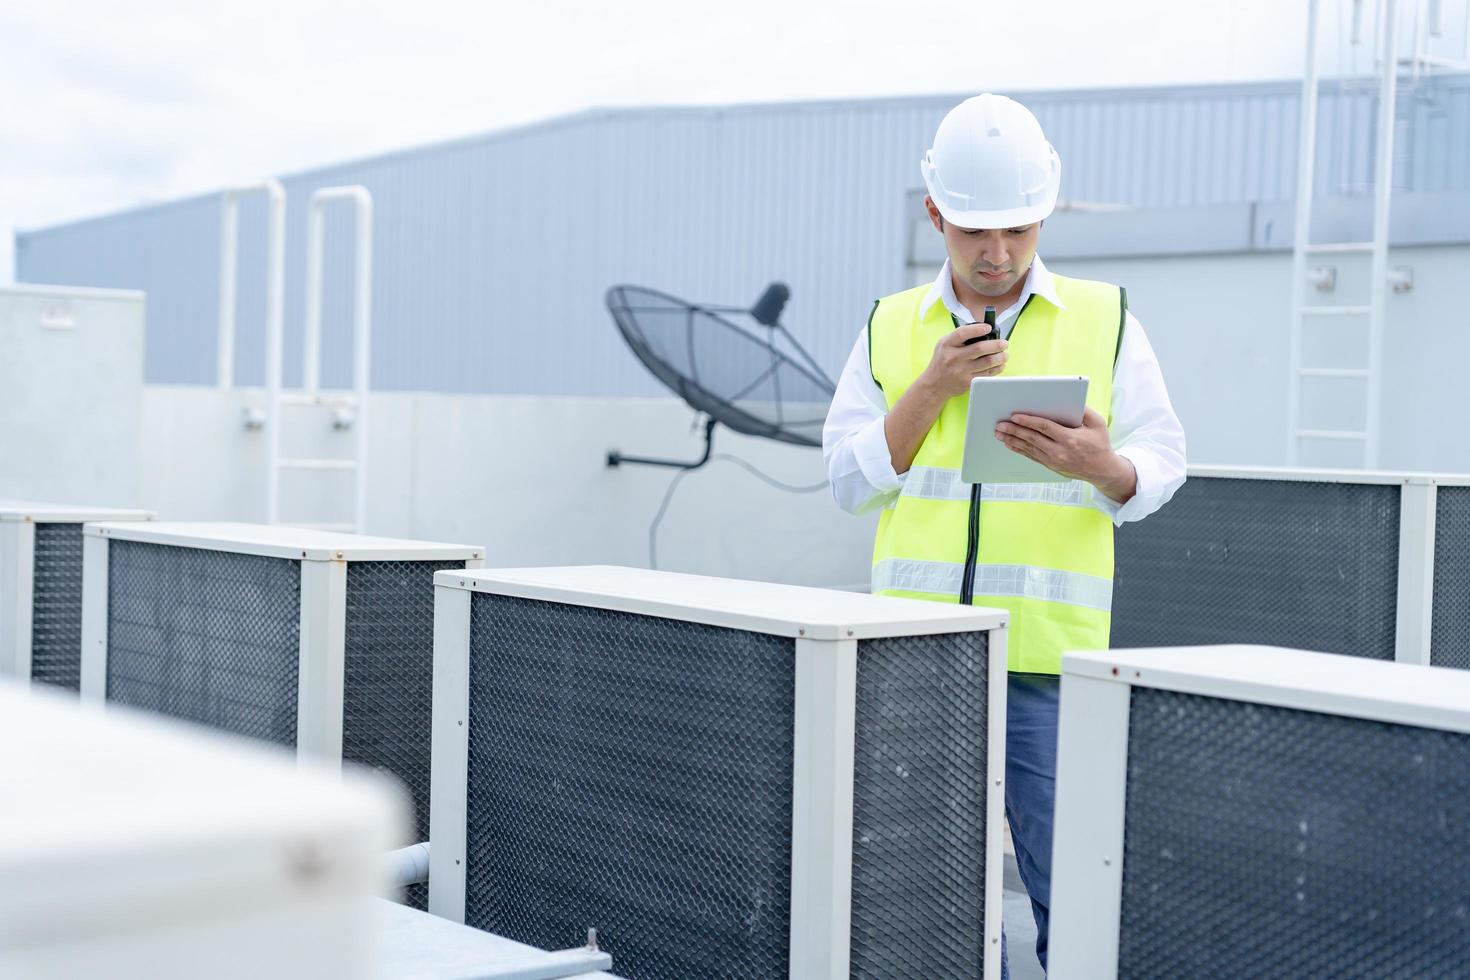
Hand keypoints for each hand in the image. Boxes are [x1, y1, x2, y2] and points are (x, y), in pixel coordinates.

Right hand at [917, 324, 1007, 398]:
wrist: (934, 384)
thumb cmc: (942, 361)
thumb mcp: (944, 344)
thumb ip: (960, 336)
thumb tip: (983, 329)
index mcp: (947, 345)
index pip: (963, 333)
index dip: (978, 329)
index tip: (989, 327)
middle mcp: (953, 357)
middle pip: (979, 349)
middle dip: (996, 345)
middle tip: (1004, 343)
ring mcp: (961, 371)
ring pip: (987, 362)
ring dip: (1000, 357)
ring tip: (1005, 354)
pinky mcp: (968, 382)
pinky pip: (987, 374)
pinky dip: (997, 368)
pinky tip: (1000, 364)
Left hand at [994, 407, 1137, 502]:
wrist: (1102, 470)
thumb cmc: (1100, 444)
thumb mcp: (1098, 424)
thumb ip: (1084, 411)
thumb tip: (1069, 399)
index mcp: (1070, 438)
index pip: (1044, 428)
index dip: (1028, 421)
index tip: (1015, 416)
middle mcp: (1059, 451)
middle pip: (1032, 439)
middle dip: (1014, 431)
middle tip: (1000, 424)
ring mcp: (1053, 460)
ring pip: (1028, 449)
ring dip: (1012, 440)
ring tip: (999, 433)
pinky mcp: (1050, 465)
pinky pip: (1031, 456)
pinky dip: (1019, 450)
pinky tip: (1010, 443)